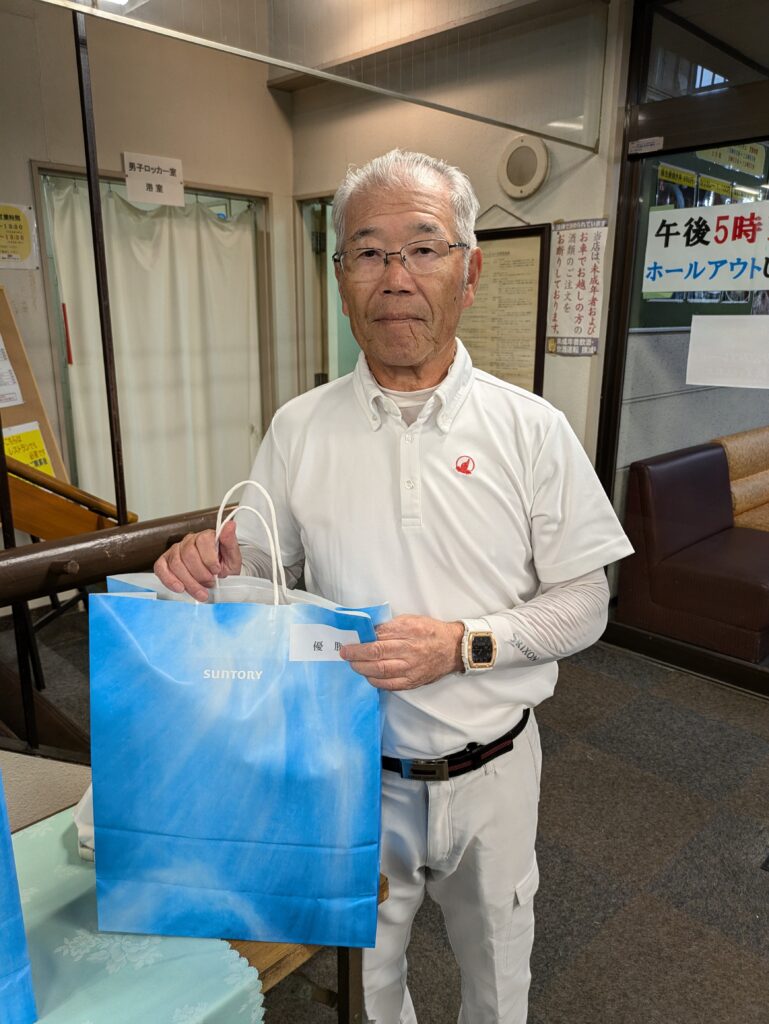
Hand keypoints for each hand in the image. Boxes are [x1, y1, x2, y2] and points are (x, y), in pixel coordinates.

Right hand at [153, 521, 241, 600]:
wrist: (218, 580)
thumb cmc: (224, 567)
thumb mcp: (233, 557)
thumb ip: (230, 541)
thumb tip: (230, 525)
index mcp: (205, 536)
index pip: (202, 541)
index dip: (210, 559)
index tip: (217, 571)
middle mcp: (189, 541)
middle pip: (188, 555)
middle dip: (201, 574)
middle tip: (210, 583)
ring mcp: (175, 551)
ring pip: (176, 564)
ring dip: (189, 581)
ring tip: (200, 591)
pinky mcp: (165, 562)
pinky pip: (160, 568)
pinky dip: (169, 580)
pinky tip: (180, 588)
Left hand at [340, 615, 463, 690]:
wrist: (453, 649)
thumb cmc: (431, 632)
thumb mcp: (412, 620)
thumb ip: (391, 626)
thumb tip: (369, 632)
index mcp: (409, 630)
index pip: (379, 635)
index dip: (361, 640)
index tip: (350, 640)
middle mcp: (410, 650)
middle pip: (376, 653)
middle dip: (356, 654)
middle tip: (345, 653)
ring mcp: (411, 668)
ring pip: (380, 670)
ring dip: (362, 668)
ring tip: (353, 664)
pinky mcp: (413, 681)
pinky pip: (389, 684)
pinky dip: (375, 681)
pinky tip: (368, 676)